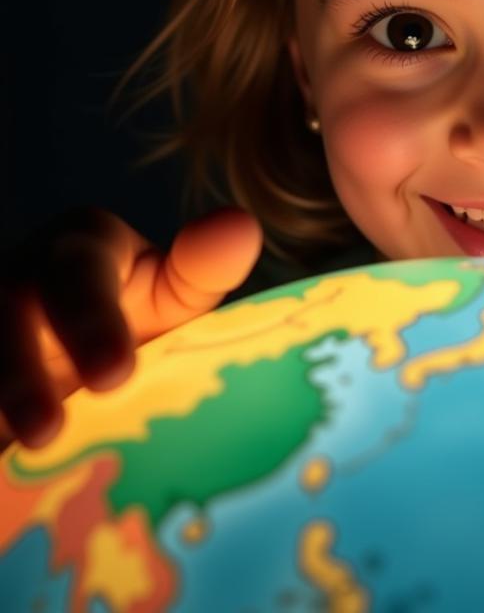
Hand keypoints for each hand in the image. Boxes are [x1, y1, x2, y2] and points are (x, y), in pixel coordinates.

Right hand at [0, 205, 262, 451]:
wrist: (85, 348)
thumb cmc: (139, 313)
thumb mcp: (175, 291)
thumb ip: (205, 267)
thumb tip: (243, 229)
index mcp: (78, 249)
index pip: (78, 275)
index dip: (91, 323)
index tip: (114, 376)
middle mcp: (18, 282)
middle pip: (5, 315)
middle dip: (21, 376)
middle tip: (48, 432)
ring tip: (17, 456)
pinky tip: (5, 471)